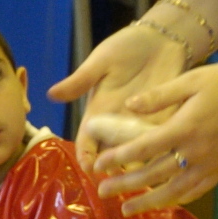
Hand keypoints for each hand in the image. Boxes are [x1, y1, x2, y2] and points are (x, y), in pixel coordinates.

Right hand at [52, 24, 191, 174]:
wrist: (162, 38)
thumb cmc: (127, 47)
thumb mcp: (101, 61)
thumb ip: (80, 80)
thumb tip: (51, 95)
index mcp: (99, 110)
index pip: (88, 139)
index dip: (86, 155)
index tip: (88, 167)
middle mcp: (120, 122)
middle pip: (111, 153)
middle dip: (111, 169)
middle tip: (114, 180)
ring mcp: (143, 123)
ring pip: (137, 152)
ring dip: (137, 164)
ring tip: (139, 174)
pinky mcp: (167, 118)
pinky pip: (162, 141)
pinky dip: (162, 151)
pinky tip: (164, 159)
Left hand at [97, 56, 217, 212]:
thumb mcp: (192, 79)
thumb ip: (159, 96)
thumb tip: (128, 106)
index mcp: (184, 128)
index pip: (142, 149)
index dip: (118, 159)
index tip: (98, 166)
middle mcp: (195, 152)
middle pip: (153, 174)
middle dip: (125, 185)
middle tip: (101, 192)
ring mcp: (210, 164)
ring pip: (173, 191)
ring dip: (147, 201)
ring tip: (126, 208)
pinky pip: (196, 191)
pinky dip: (177, 200)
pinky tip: (164, 204)